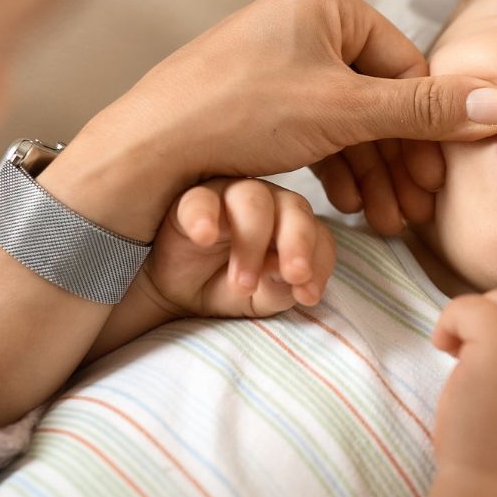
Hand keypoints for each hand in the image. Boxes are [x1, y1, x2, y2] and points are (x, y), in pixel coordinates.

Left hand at [63, 0, 496, 241]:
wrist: (151, 149)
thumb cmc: (243, 113)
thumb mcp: (345, 111)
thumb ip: (425, 111)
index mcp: (327, 1)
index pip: (406, 66)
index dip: (430, 129)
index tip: (440, 182)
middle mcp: (304, 20)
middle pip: (380, 95)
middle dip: (400, 159)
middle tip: (417, 211)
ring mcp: (279, 59)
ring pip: (349, 119)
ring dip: (373, 172)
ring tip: (387, 222)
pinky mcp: (260, 98)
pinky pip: (316, 129)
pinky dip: (337, 167)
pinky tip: (349, 206)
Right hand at [135, 178, 335, 318]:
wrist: (177, 296)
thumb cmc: (226, 289)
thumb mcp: (260, 299)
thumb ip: (280, 287)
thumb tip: (291, 275)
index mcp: (290, 225)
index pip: (318, 235)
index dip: (318, 263)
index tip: (309, 296)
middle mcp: (266, 204)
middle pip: (293, 208)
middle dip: (297, 244)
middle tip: (294, 276)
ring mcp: (228, 197)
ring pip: (252, 200)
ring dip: (252, 242)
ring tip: (242, 283)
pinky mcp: (191, 201)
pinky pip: (199, 201)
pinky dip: (203, 217)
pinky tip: (204, 238)